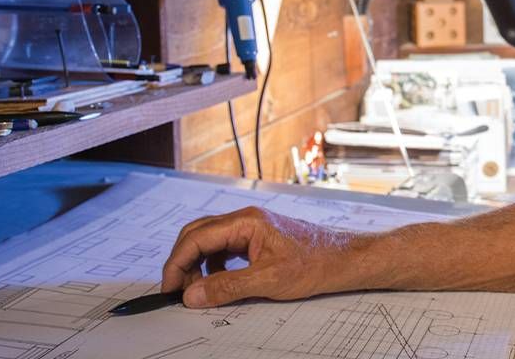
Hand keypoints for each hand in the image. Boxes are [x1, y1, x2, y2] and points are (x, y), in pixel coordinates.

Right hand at [161, 206, 355, 307]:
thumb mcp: (268, 281)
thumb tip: (192, 295)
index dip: (176, 263)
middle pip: (197, 235)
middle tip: (177, 290)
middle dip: (182, 262)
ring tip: (198, 290)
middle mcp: (246, 220)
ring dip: (198, 265)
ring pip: (210, 242)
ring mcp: (252, 228)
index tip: (169, 288)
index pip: (196, 238)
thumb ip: (226, 287)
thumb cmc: (316, 263)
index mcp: (246, 222)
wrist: (345, 260)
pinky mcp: (259, 239)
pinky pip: (226, 249)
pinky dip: (214, 266)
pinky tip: (220, 283)